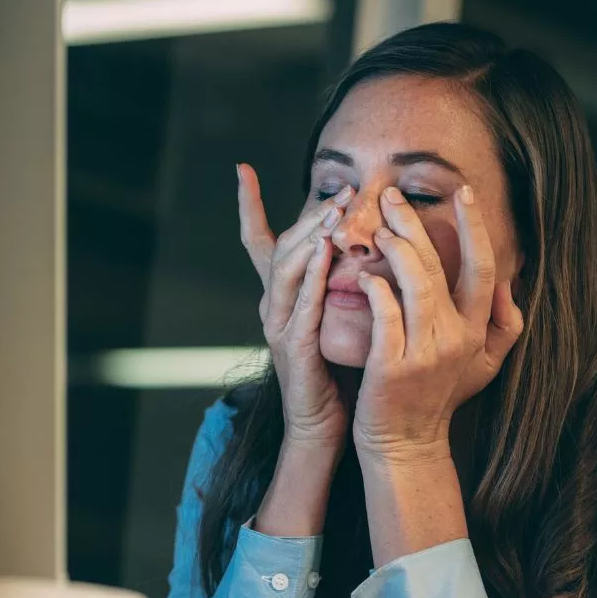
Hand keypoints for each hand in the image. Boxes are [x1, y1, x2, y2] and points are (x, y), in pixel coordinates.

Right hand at [238, 163, 353, 449]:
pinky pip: (302, 303)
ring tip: (335, 210)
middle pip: (281, 247)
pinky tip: (324, 251)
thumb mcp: (332, 319)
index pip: (259, 243)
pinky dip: (312, 275)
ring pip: (287, 269)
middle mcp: (273, 306)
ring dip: (311, 236)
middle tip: (341, 189)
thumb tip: (355, 247)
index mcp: (281, 298)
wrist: (322, 427)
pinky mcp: (293, 348)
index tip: (241, 170)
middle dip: (309, 215)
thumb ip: (335, 286)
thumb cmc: (334, 373)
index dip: (250, 206)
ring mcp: (279, 326)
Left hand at [353, 185, 523, 460]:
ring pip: (414, 283)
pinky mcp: (392, 366)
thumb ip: (504, 327)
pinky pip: (385, 314)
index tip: (464, 192)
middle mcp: (455, 337)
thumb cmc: (438, 398)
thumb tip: (510, 287)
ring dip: (394, 249)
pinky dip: (375, 289)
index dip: (475, 227)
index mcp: (476, 331)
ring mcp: (424, 352)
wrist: (406, 444)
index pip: (484, 267)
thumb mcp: (484, 366)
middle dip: (414, 224)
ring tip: (375, 228)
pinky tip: (364, 275)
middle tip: (390, 196)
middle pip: (439, 266)